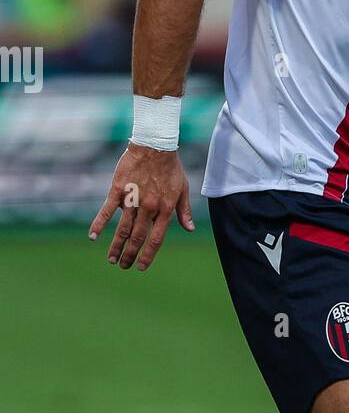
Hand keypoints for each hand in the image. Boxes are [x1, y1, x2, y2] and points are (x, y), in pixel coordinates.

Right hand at [89, 144, 194, 270]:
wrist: (155, 145)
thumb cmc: (170, 167)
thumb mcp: (183, 189)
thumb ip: (184, 211)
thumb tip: (190, 229)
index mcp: (165, 209)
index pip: (156, 239)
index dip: (148, 255)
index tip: (141, 267)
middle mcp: (148, 208)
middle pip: (137, 238)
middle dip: (130, 255)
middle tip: (123, 266)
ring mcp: (132, 200)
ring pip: (122, 229)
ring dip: (116, 246)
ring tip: (111, 260)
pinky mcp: (118, 190)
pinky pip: (106, 210)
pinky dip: (99, 224)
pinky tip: (93, 237)